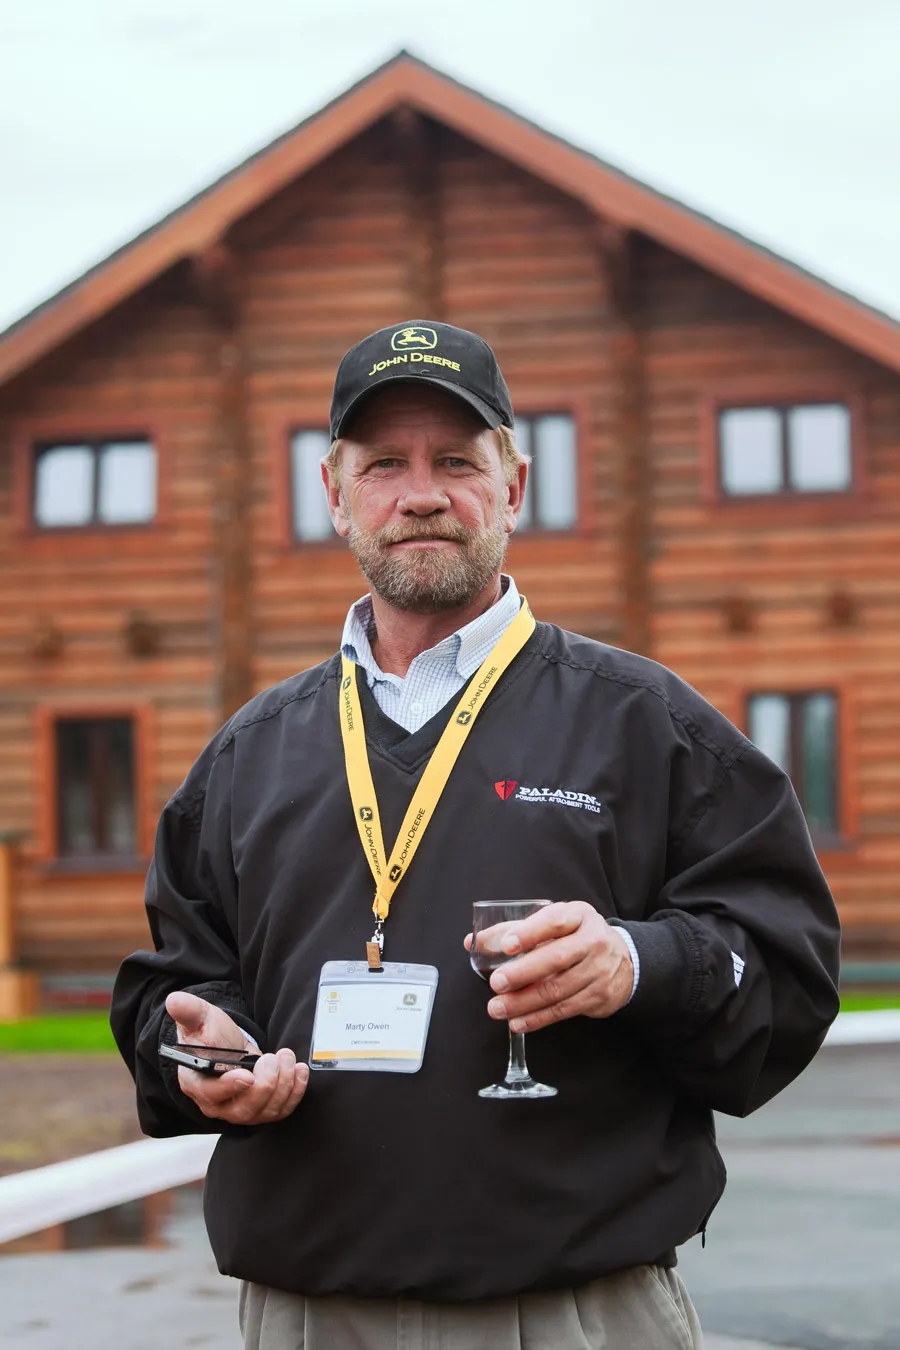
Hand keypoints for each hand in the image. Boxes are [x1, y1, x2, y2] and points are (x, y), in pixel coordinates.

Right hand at [164, 990, 308, 1124]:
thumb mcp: (199, 1019)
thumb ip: (188, 1011)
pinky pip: (281, 1110)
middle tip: (272, 1058)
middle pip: (242, 1110)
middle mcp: (218, 1104)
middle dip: (265, 1085)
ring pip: (264, 1111)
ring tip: (286, 1057)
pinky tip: (299, 1071)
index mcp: (197, 1083)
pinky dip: (294, 1092)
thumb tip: (174, 1001)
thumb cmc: (209, 1034)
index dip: (229, 1087)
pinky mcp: (262, 1109)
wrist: (227, 1045)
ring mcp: (241, 1110)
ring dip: (283, 1085)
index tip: (248, 1075)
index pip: (210, 1095)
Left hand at [464, 902, 633, 1032]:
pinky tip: (518, 1022)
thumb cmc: (576, 937)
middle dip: (523, 973)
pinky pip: (564, 1010)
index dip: (529, 933)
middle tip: (496, 983)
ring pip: (558, 990)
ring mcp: (599, 970)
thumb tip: (473, 942)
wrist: (623, 961)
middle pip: (557, 958)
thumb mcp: (554, 924)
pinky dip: (538, 1018)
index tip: (506, 945)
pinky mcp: (598, 996)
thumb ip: (516, 930)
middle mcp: (593, 941)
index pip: (554, 921)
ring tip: (498, 1008)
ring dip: (524, 1002)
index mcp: (579, 916)